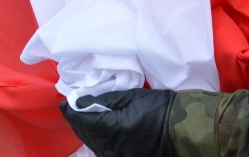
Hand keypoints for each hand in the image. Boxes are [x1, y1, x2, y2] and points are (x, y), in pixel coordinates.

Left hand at [60, 88, 175, 156]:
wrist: (185, 129)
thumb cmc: (159, 108)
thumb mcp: (132, 97)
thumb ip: (104, 100)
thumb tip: (82, 101)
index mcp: (111, 130)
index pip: (82, 121)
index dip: (71, 112)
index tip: (64, 104)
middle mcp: (111, 149)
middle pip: (85, 135)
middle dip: (77, 122)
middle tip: (73, 109)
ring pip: (94, 145)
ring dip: (86, 132)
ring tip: (84, 119)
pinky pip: (105, 151)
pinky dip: (98, 141)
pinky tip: (98, 133)